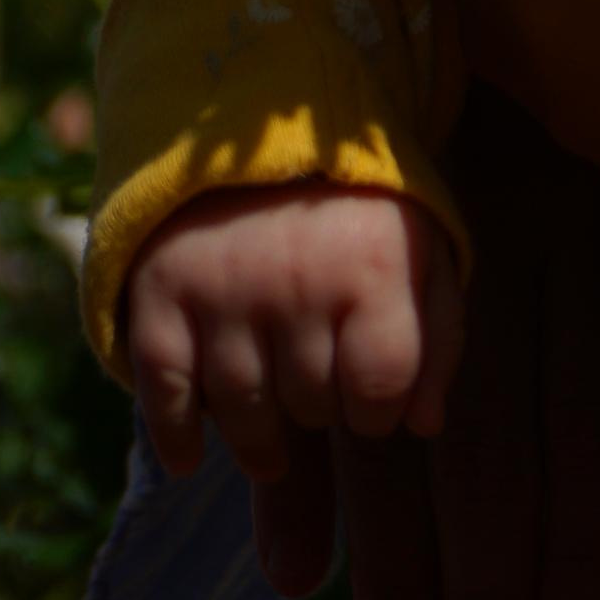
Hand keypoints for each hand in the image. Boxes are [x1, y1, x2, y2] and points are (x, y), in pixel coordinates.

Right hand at [128, 178, 461, 487]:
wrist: (256, 139)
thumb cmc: (356, 217)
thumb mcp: (421, 256)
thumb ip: (437, 339)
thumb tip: (425, 425)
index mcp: (373, 265)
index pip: (380, 389)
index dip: (379, 412)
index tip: (368, 400)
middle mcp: (297, 279)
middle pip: (312, 404)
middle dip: (320, 410)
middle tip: (314, 388)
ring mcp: (224, 288)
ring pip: (243, 410)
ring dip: (259, 443)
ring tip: (272, 447)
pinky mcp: (161, 292)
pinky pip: (164, 391)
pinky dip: (174, 436)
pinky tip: (187, 460)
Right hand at [248, 86, 599, 599]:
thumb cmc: (592, 71)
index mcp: (585, 233)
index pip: (581, 428)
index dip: (581, 556)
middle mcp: (482, 250)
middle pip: (479, 458)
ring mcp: (383, 237)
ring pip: (381, 435)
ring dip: (391, 579)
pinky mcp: (309, 228)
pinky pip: (285, 371)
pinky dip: (291, 478)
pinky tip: (296, 574)